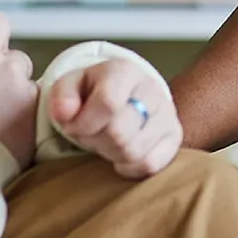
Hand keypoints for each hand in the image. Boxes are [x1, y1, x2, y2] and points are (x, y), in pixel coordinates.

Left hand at [46, 59, 181, 178]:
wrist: (125, 94)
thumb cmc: (93, 92)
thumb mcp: (71, 85)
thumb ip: (62, 96)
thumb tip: (64, 113)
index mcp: (124, 71)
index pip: (108, 103)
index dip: (85, 123)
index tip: (73, 126)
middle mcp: (151, 89)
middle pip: (120, 133)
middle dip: (96, 140)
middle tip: (90, 133)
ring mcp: (167, 114)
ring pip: (134, 151)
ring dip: (111, 153)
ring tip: (105, 141)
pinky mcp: (174, 137)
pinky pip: (150, 164)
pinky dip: (129, 166)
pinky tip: (121, 154)